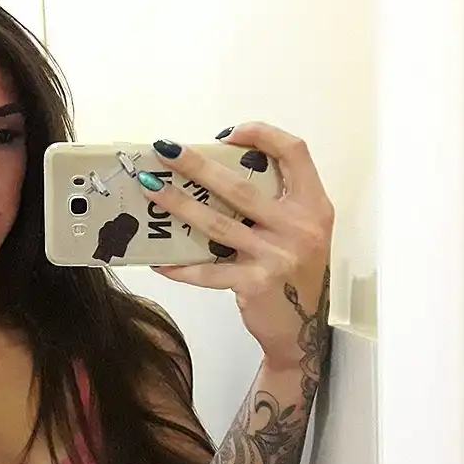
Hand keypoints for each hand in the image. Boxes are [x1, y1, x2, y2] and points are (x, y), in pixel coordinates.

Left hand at [137, 122, 333, 370]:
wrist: (303, 329)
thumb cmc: (294, 273)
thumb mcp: (300, 230)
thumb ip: (275, 203)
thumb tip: (215, 172)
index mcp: (313, 205)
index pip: (295, 152)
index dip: (262, 134)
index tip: (227, 134)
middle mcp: (299, 227)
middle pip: (241, 186)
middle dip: (197, 165)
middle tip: (165, 150)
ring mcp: (276, 256)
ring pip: (216, 223)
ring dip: (179, 204)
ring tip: (150, 190)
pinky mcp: (254, 284)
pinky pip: (207, 271)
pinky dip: (179, 266)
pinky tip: (157, 260)